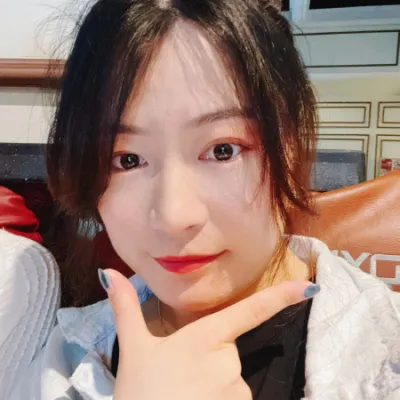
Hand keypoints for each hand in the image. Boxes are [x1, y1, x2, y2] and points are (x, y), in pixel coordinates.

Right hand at [102, 269, 317, 399]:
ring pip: (231, 381)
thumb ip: (126, 308)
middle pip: (228, 352)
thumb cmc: (139, 394)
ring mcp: (235, 394)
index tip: (309, 286)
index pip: (247, 312)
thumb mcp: (133, 350)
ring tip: (183, 395)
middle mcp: (226, 364)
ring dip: (214, 386)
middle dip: (210, 359)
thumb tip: (108, 271)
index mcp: (203, 339)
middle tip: (179, 376)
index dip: (278, 298)